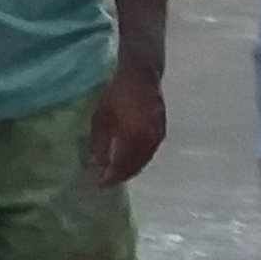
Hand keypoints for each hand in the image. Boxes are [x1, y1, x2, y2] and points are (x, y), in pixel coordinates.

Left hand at [84, 59, 166, 186]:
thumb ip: (100, 144)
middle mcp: (148, 141)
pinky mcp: (161, 131)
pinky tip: (131, 161)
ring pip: (144, 161)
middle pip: (135, 167)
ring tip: (117, 174)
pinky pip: (150, 152)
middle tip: (107, 182)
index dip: (111, 178)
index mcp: (133, 138)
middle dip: (121, 176)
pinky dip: (139, 160)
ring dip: (131, 170)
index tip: (99, 184)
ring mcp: (157, 136)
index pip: (122, 167)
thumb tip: (99, 164)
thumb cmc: (117, 94)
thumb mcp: (101, 118)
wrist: (141, 74)